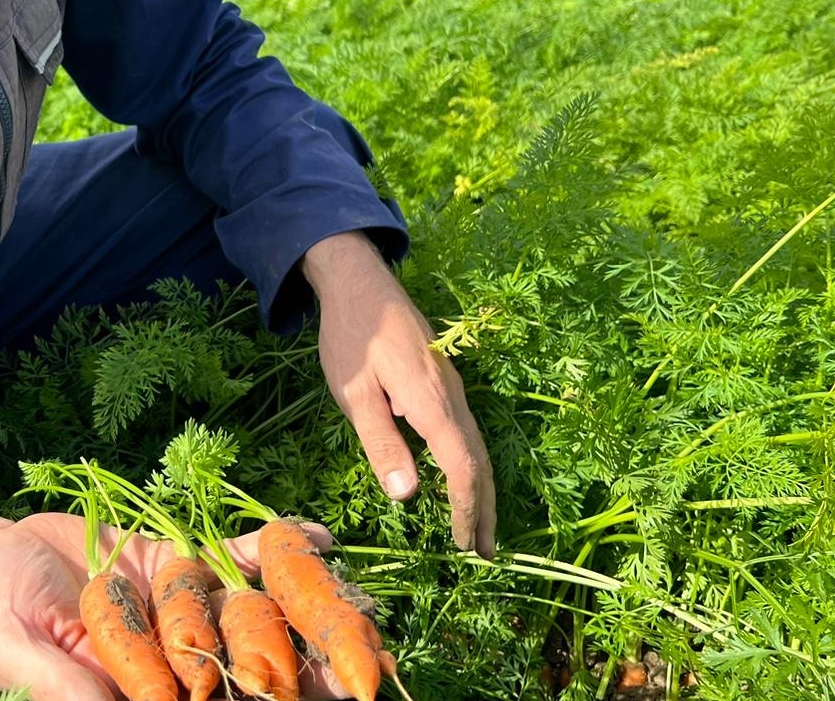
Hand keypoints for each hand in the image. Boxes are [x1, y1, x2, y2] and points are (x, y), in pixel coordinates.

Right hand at [0, 511, 351, 699]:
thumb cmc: (0, 615)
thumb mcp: (19, 652)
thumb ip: (61, 685)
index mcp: (146, 691)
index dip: (253, 700)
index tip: (305, 700)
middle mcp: (181, 660)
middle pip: (251, 671)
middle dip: (306, 676)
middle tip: (363, 680)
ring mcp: (188, 610)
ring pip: (257, 615)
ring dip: (310, 613)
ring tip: (364, 614)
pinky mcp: (186, 561)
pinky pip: (235, 556)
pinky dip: (275, 545)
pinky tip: (317, 535)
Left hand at [301, 231, 496, 558]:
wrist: (359, 280)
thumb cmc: (351, 336)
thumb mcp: (354, 392)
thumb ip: (381, 441)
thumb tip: (407, 494)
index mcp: (430, 401)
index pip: (461, 466)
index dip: (466, 509)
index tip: (465, 545)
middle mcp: (452, 395)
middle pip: (478, 460)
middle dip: (482, 509)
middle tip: (484, 553)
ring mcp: (451, 386)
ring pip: (475, 446)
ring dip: (479, 490)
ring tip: (476, 529)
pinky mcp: (443, 381)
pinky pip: (465, 431)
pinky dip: (469, 465)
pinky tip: (459, 483)